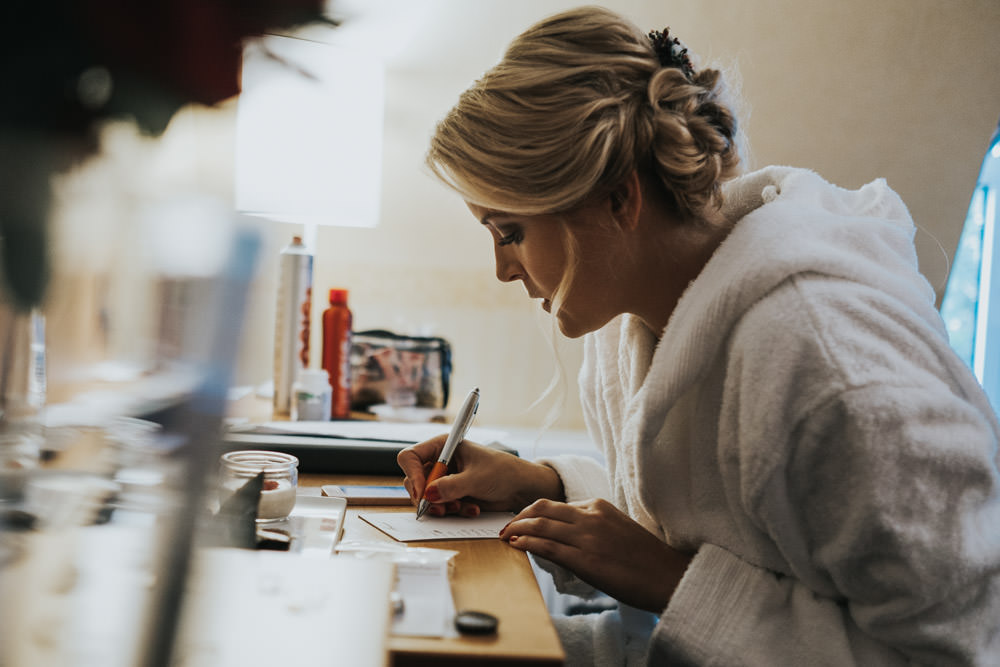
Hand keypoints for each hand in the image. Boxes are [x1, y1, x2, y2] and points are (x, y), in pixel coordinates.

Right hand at [397, 436, 563, 516]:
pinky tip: (471, 508)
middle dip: (426, 496)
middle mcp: (440, 461)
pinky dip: (452, 511)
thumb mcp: (476, 478)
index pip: (410, 457)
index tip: (422, 493)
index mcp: (443, 446)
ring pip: (425, 496)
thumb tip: (428, 495)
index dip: (413, 475)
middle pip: (414, 480)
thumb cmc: (503, 472)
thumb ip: (451, 487)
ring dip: (441, 506)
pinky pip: (439, 506)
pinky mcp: (450, 495)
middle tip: (441, 507)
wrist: (520, 488)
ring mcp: (444, 479)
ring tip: (461, 507)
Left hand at [499, 498, 692, 612]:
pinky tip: (517, 546)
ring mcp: (587, 537)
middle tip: (507, 526)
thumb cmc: (645, 558)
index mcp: (599, 506)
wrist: (668, 576)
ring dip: (517, 529)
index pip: (556, 504)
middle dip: (519, 516)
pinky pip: (547, 546)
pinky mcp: (585, 560)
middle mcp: (591, 516)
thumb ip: (592, 526)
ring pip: (540, 525)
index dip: (534, 513)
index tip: (523, 521)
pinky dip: (527, 543)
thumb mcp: (617, 529)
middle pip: (542, 508)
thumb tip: (565, 533)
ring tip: (505, 536)